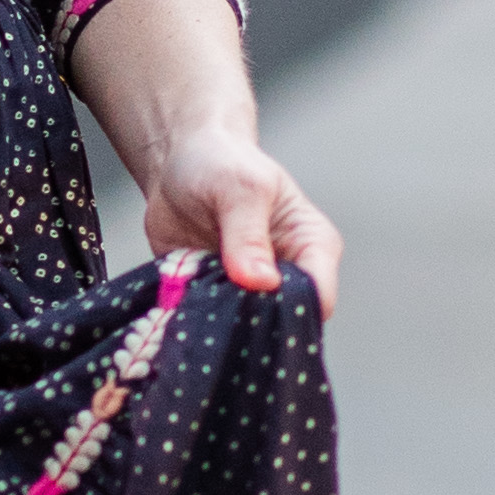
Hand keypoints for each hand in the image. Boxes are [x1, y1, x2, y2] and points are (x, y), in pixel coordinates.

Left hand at [64, 0, 341, 317]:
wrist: (177, 163)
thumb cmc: (222, 162)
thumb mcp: (239, 188)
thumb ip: (248, 234)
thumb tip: (260, 281)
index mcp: (312, 248)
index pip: (318, 297)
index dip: (290, 312)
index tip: (252, 309)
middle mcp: (287, 276)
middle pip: (282, 323)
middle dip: (251, 325)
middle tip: (215, 311)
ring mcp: (250, 293)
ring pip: (244, 332)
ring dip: (218, 326)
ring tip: (193, 307)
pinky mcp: (215, 300)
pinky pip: (209, 327)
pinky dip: (193, 323)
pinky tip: (178, 311)